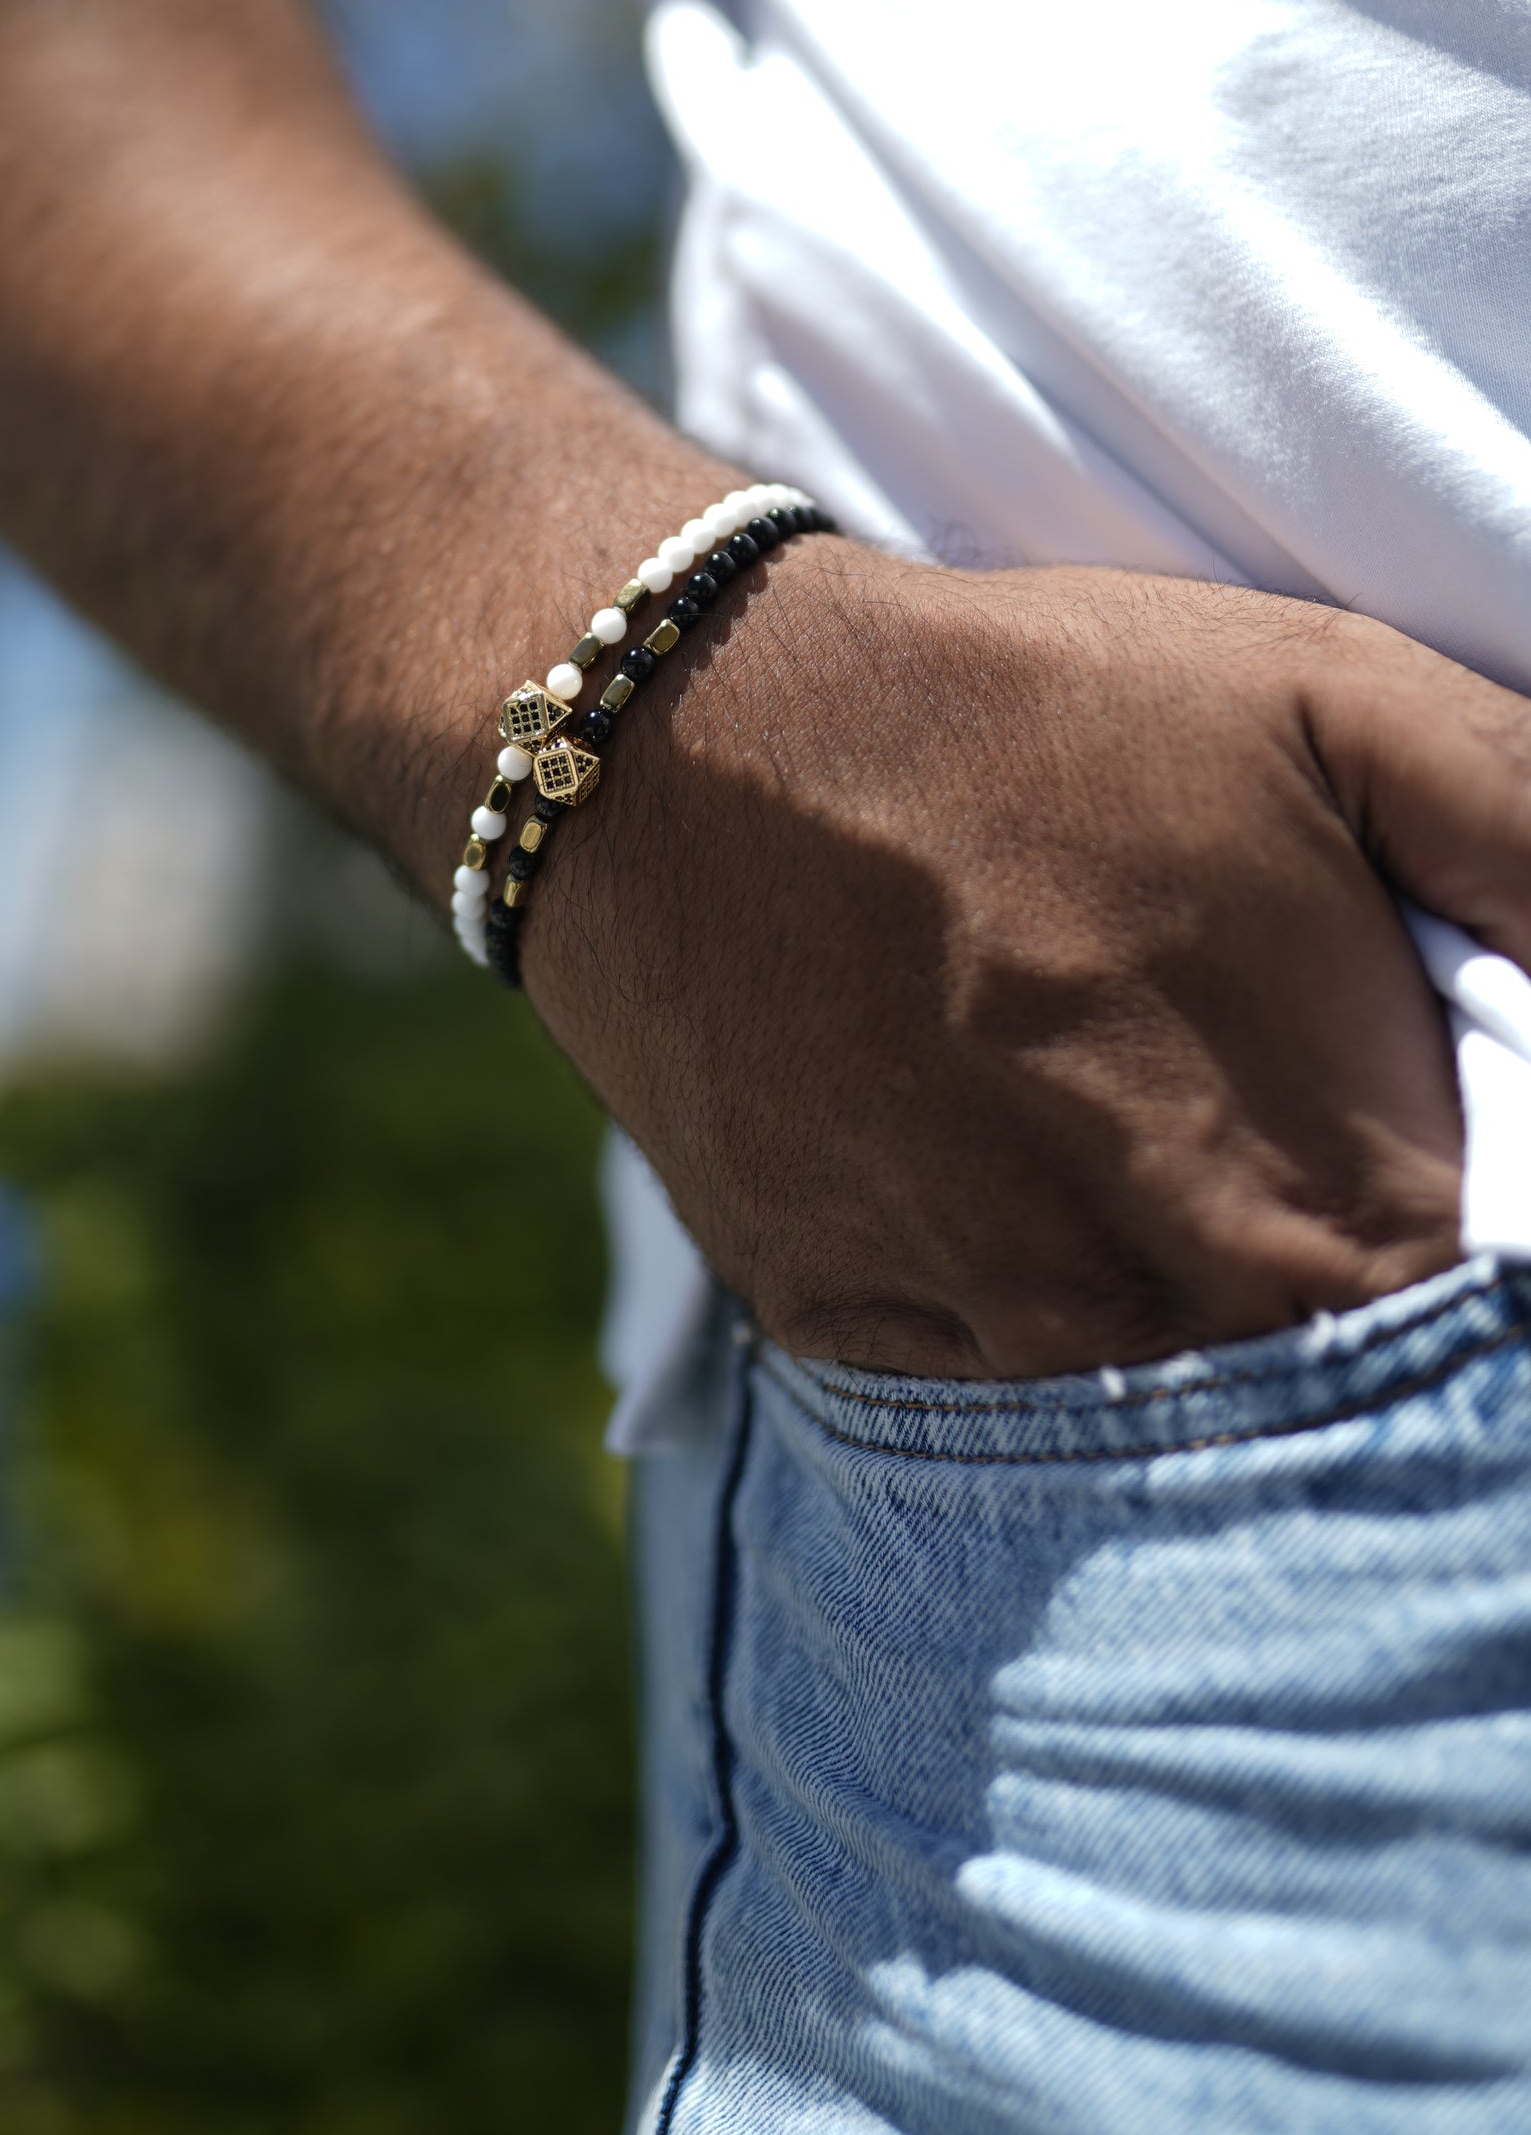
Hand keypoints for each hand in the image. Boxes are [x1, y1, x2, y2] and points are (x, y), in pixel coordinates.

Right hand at [524, 546, 1530, 1376]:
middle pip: (1317, 1418)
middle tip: (1273, 1157)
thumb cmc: (1036, 709)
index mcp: (1328, 1203)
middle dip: (1343, 1327)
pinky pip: (983, 1389)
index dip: (1478, 1286)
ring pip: (1149, 1434)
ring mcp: (985, 1347)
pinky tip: (1008, 1180)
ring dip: (1184, 1334)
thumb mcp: (1335, 700)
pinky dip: (1024, 1319)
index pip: (1481, 1362)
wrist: (684, 738)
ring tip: (1153, 1173)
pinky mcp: (841, 1335)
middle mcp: (1157, 1324)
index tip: (1435, 1189)